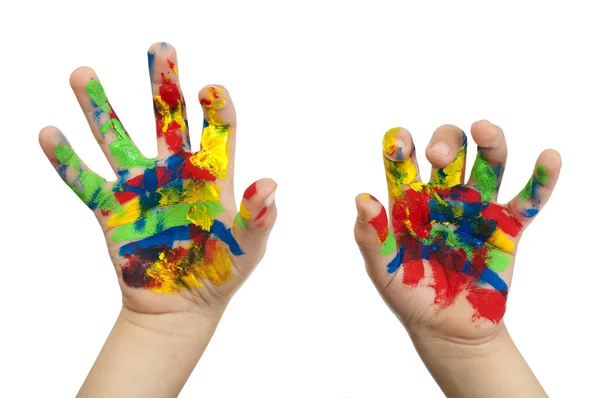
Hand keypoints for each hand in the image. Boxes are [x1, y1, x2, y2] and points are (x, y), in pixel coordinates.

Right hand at [39, 43, 276, 316]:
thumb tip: (269, 184)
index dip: (215, 108)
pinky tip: (49, 132)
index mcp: (212, 175)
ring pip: (116, 138)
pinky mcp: (112, 209)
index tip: (210, 91)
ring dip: (100, 107)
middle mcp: (174, 171)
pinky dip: (65, 160)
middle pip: (167, 118)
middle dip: (164, 84)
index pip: (217, 130)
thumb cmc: (222, 273)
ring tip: (82, 73)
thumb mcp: (249, 247)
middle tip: (160, 49)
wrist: (183, 306)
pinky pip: (83, 181)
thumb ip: (259, 217)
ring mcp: (141, 187)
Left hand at [354, 121, 560, 341]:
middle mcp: (444, 196)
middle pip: (450, 151)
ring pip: (489, 163)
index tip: (399, 144)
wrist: (445, 327)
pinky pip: (528, 200)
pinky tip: (549, 157)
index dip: (401, 145)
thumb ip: (370, 237)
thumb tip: (362, 199)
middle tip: (439, 157)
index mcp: (410, 200)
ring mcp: (477, 209)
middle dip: (446, 142)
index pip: (405, 161)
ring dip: (490, 142)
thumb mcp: (382, 269)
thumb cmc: (408, 294)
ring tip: (484, 129)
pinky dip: (541, 179)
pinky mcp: (507, 229)